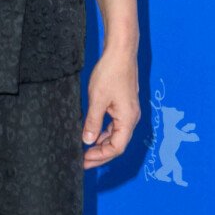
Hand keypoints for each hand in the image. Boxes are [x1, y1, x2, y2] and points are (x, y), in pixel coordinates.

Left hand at [82, 48, 139, 168]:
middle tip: (82, 161)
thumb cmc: (111, 73)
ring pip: (115, 135)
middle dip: (100, 154)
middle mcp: (131, 118)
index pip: (117, 147)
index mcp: (128, 119)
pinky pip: (114, 125)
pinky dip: (103, 132)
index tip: (84, 160)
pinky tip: (90, 133)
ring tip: (84, 150)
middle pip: (117, 144)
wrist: (120, 52)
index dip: (100, 156)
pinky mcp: (123, 106)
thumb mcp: (97, 99)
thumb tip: (87, 141)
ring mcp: (128, 112)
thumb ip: (93, 122)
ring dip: (101, 144)